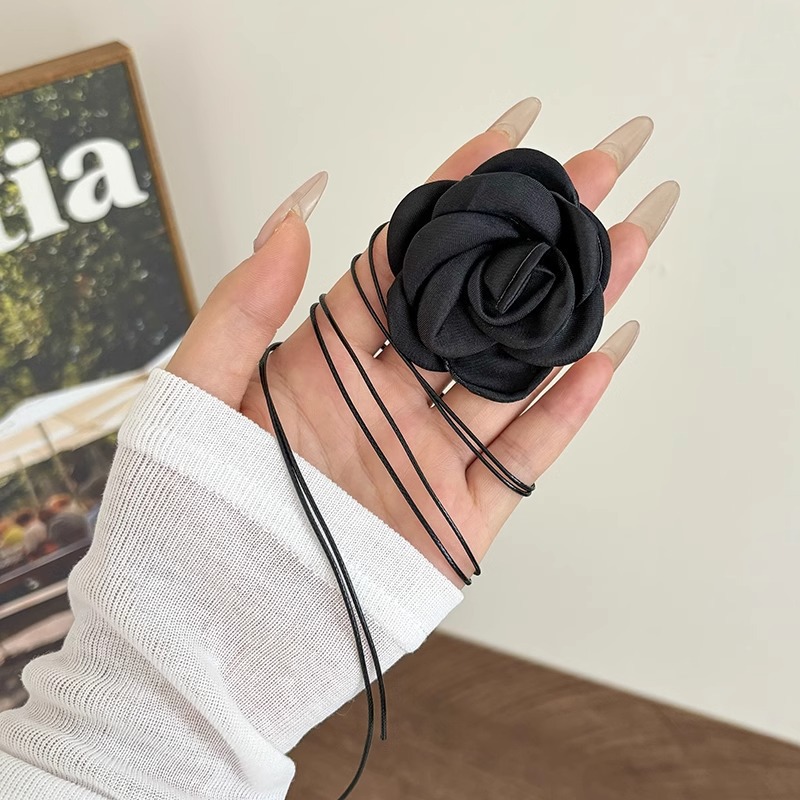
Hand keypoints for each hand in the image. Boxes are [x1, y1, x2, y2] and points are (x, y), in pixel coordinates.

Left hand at [167, 99, 677, 584]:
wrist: (207, 634)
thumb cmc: (185, 517)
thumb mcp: (193, 397)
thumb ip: (241, 309)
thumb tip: (290, 216)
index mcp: (327, 362)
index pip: (403, 262)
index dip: (453, 199)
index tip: (503, 140)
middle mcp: (389, 400)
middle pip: (477, 305)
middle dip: (539, 236)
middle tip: (595, 173)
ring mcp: (429, 458)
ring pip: (516, 371)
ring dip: (574, 308)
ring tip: (627, 245)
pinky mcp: (457, 522)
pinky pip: (522, 460)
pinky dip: (566, 411)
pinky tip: (605, 353)